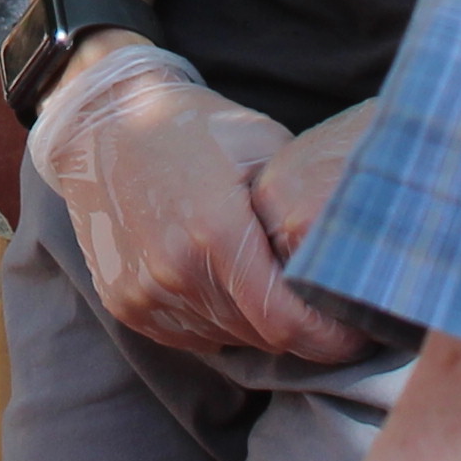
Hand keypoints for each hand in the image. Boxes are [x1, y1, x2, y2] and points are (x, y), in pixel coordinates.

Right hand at [27, 39, 366, 363]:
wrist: (102, 121)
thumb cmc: (195, 127)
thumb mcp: (265, 146)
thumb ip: (303, 211)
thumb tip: (344, 267)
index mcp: (215, 232)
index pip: (288, 324)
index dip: (330, 339)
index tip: (359, 332)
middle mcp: (176, 272)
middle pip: (261, 336)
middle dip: (298, 326)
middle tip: (318, 300)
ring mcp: (144, 293)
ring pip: (228, 338)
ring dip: (254, 322)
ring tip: (263, 279)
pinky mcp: (124, 304)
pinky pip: (190, 334)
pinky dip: (216, 318)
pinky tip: (218, 277)